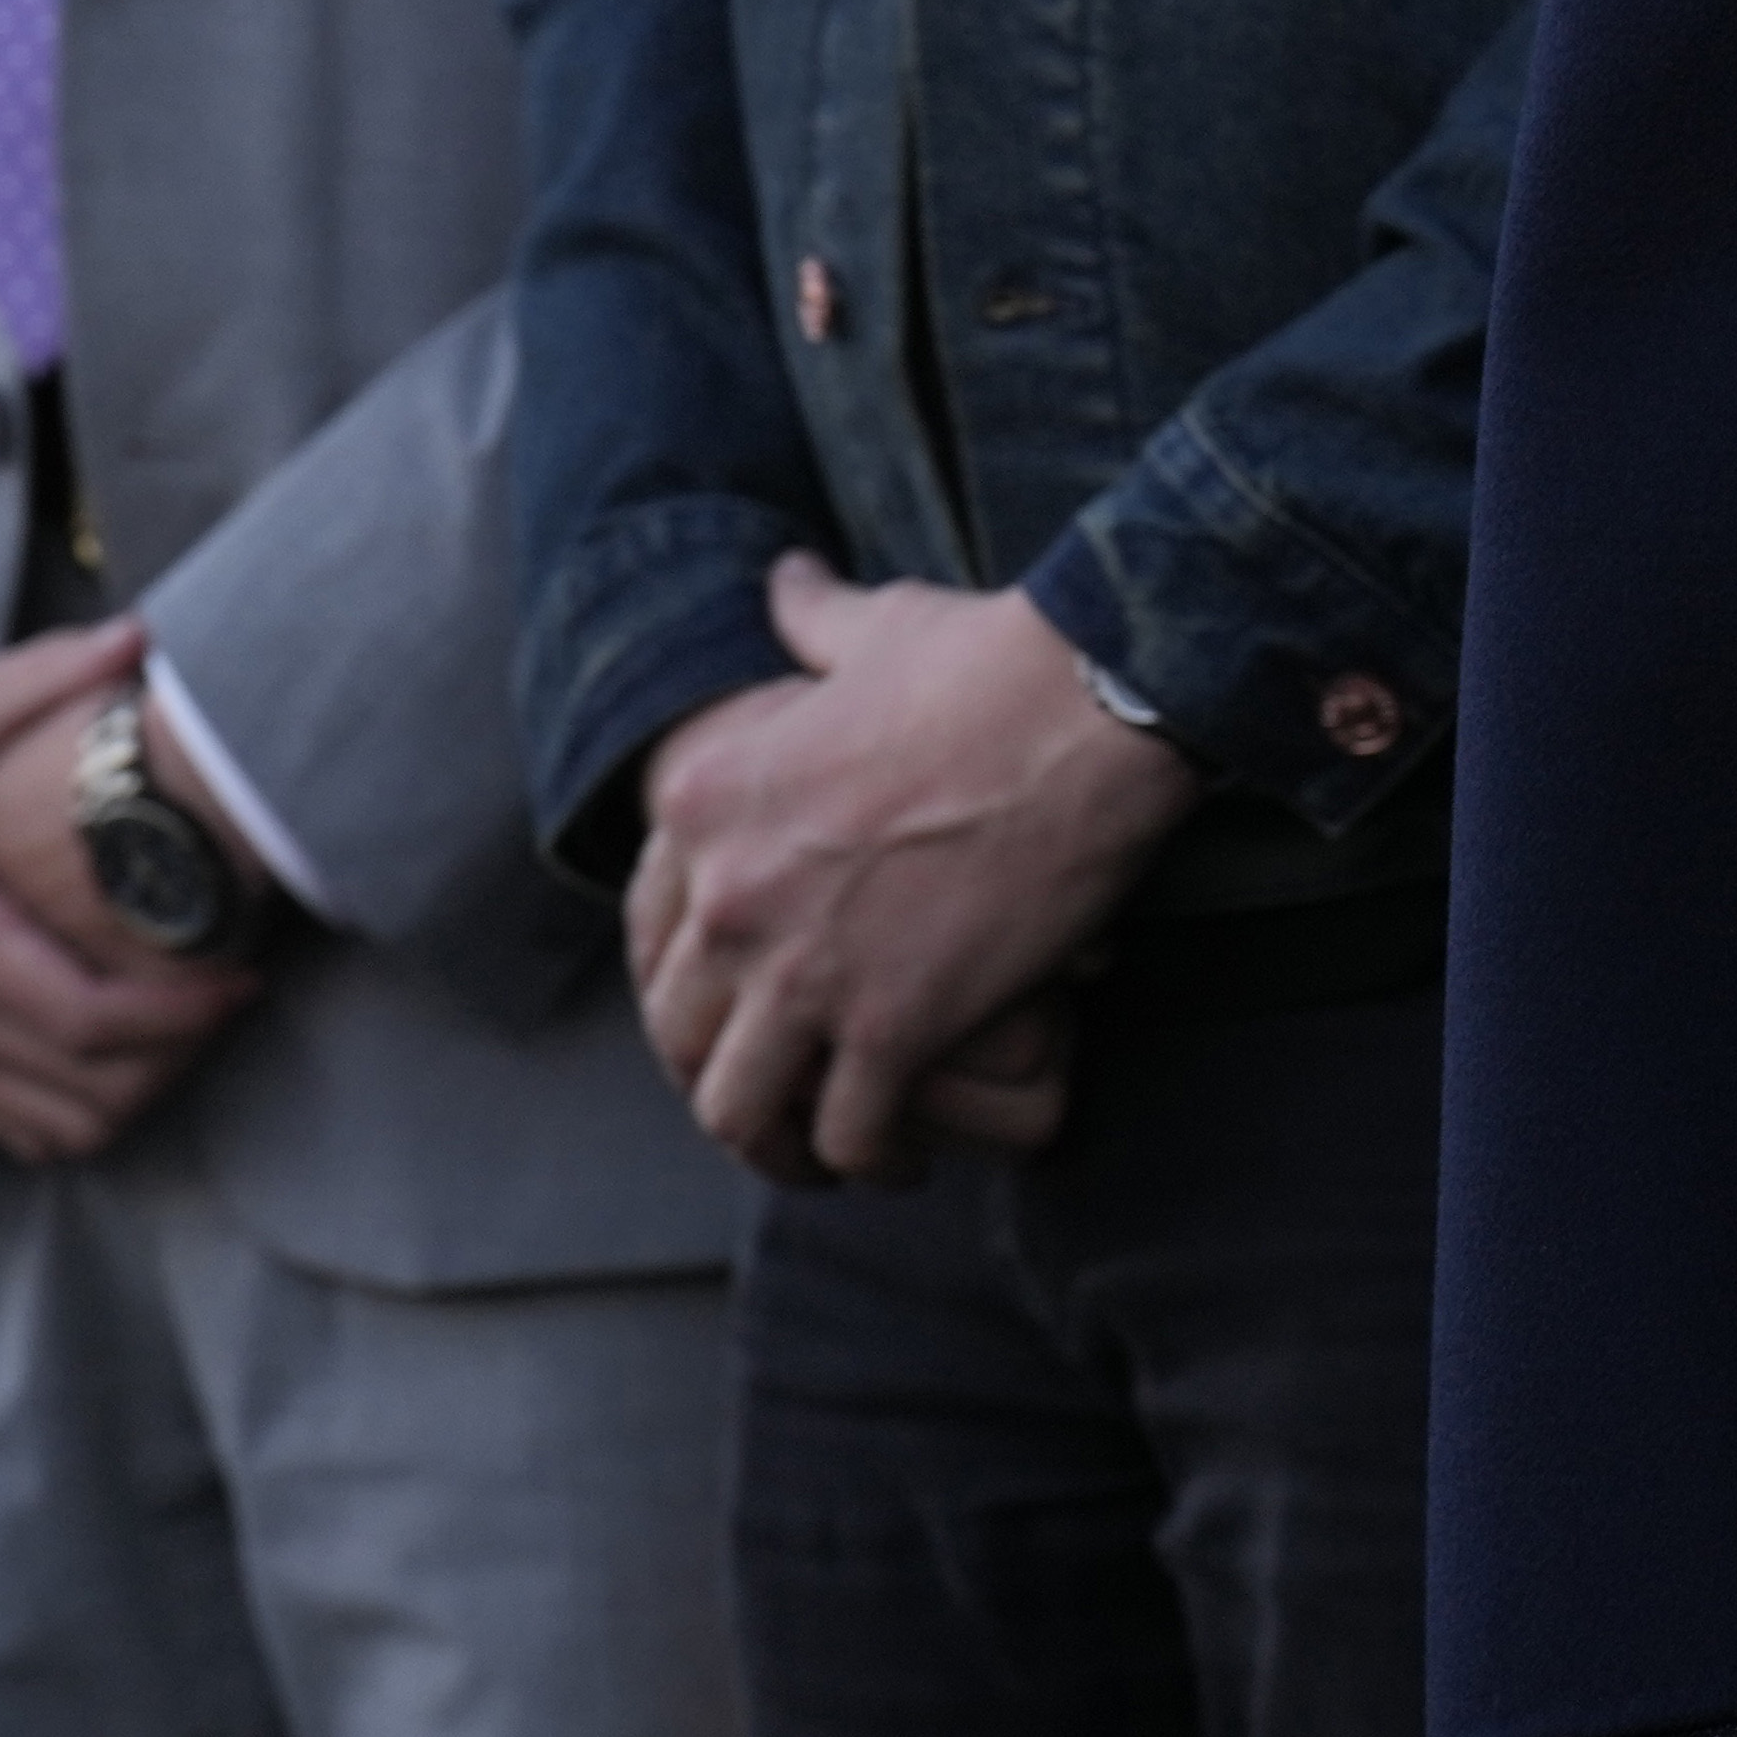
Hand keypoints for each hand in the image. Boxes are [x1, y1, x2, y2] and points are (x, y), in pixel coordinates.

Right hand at [0, 618, 247, 1161]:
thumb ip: (50, 675)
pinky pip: (4, 1121)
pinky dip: (76, 1107)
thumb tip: (150, 631)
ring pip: (47, 1126)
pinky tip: (122, 1050)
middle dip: (176, 1058)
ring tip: (190, 1026)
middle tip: (236, 996)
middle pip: (78, 1086)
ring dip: (132, 1093)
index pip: (79, 1015)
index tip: (245, 978)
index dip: (177, 1015)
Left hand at [619, 555, 1197, 1189]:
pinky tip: (899, 1155)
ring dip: (774, 1145)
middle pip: (677, 1035)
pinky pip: (848, 1133)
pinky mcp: (892, 1025)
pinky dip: (868, 1158)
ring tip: (818, 1155)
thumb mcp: (871, 628)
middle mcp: (730, 896)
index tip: (732, 1008)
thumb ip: (808, 619)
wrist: (1090, 704)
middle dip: (719, 1075)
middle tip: (774, 1094)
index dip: (684, 984)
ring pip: (737, 1109)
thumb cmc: (990, 658)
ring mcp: (804, 969)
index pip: (647, 933)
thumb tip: (784, 578)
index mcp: (706, 803)